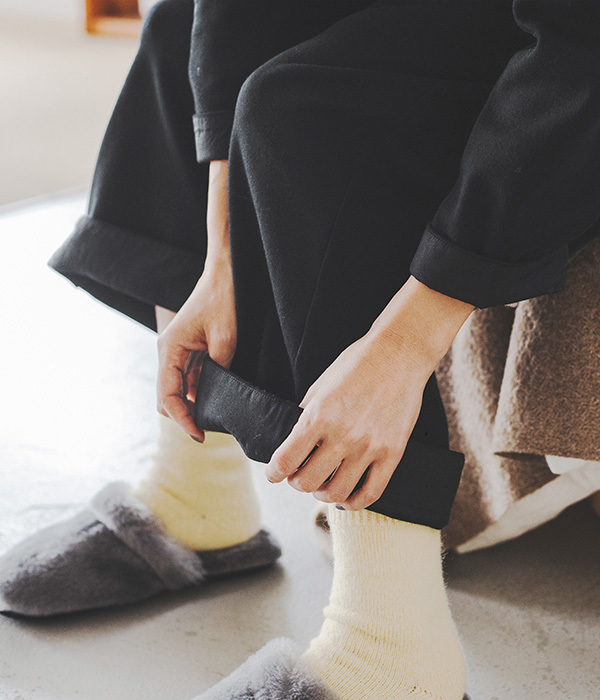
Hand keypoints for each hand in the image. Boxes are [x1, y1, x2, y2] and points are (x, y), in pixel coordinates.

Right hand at [156, 160, 235, 440]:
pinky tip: (215, 399)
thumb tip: (215, 399)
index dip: (182, 419)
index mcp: (169, 348)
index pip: (167, 397)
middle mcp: (167, 351)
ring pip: (177, 390)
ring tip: (214, 419)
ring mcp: (176, 351)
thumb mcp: (225, 338)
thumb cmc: (223, 299)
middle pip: (166, 397)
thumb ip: (217, 370)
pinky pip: (187, 378)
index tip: (201, 435)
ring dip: (191, 405)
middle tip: (208, 430)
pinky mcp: (188, 349)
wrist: (225, 271)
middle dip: (184, 416)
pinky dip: (197, 392)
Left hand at [264, 329, 431, 509]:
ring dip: (323, 494)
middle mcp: (342, 436)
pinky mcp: (392, 453)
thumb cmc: (357, 364)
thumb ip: (306, 415)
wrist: (399, 353)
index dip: (274, 473)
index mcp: (318, 417)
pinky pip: (371, 493)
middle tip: (299, 475)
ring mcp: (369, 447)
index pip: (285, 461)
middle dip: (297, 482)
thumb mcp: (320, 385)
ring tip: (322, 486)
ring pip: (337, 493)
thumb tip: (294, 441)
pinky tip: (347, 498)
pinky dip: (355, 502)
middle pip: (307, 482)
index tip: (274, 473)